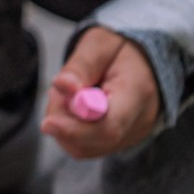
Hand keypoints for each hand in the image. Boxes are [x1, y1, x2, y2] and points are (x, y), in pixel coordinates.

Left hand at [41, 27, 159, 158]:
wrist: (145, 58)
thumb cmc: (120, 48)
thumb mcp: (98, 45)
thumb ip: (80, 66)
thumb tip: (63, 86)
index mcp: (138, 93)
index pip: (109, 126)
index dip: (75, 129)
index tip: (48, 122)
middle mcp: (140, 121)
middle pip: (94, 142)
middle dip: (63, 121)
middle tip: (59, 92)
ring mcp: (133, 135)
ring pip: (85, 148)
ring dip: (64, 126)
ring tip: (70, 95)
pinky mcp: (122, 141)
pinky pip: (88, 147)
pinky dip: (72, 131)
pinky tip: (75, 108)